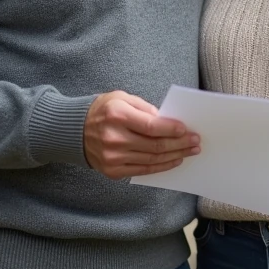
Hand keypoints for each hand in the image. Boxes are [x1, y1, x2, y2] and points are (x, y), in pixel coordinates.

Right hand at [84, 91, 199, 178]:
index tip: (187, 129)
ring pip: (152, 159)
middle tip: (195, 141)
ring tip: (190, 151)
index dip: (172, 129)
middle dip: (180, 143)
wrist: (73, 131)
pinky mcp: (112, 170)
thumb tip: (168, 121)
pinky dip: (162, 166)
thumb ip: (145, 108)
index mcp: (117, 116)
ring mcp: (113, 157)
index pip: (152, 127)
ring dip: (175, 155)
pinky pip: (143, 170)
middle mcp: (114, 138)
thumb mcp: (122, 98)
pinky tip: (174, 160)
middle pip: (155, 145)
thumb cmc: (102, 110)